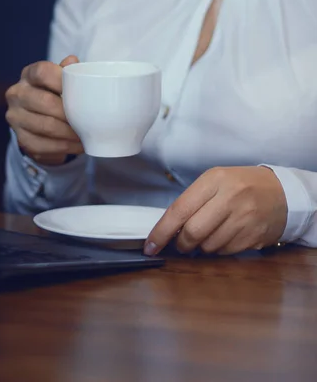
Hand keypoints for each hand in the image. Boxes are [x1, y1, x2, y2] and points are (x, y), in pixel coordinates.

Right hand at [6, 56, 83, 164]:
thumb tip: (73, 61)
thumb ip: (69, 72)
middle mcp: (17, 93)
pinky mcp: (20, 138)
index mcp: (29, 75)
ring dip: (69, 132)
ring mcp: (15, 117)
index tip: (81, 91)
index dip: (62, 80)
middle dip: (70, 112)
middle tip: (89, 119)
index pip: (42, 72)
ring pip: (45, 126)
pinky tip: (77, 145)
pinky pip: (43, 145)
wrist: (40, 121)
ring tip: (87, 134)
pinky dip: (64, 146)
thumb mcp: (62, 81)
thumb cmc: (56, 95)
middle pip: (45, 101)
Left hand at [144, 166, 287, 255]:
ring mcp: (243, 218)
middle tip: (180, 244)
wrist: (282, 193)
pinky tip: (224, 237)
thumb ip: (193, 201)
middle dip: (181, 244)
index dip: (161, 231)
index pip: (180, 209)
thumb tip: (168, 228)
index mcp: (214, 180)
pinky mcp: (253, 236)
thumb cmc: (242, 185)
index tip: (150, 245)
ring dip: (201, 247)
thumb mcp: (216, 181)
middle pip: (192, 232)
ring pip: (208, 246)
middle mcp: (229, 198)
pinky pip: (224, 252)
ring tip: (209, 234)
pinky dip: (218, 250)